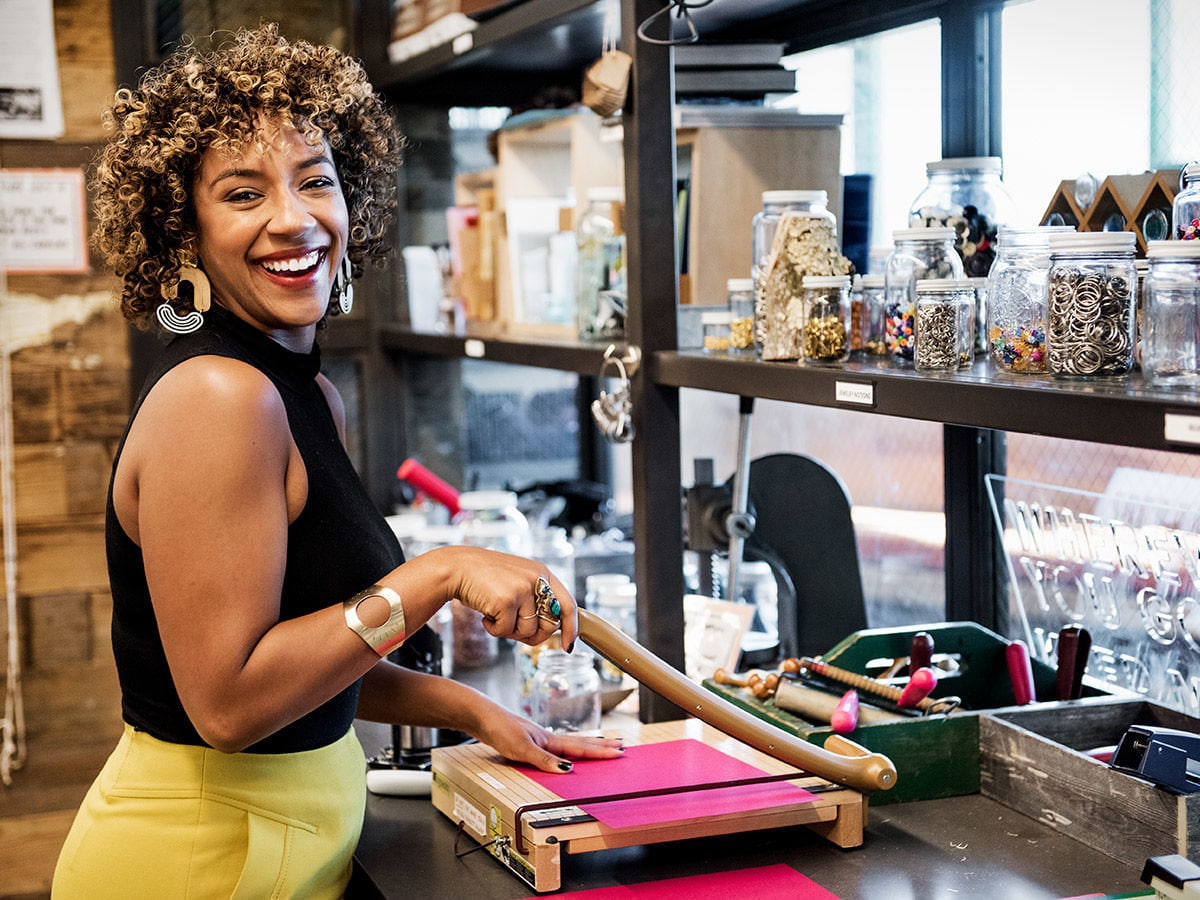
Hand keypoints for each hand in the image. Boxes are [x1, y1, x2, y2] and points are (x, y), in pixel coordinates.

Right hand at [429, 546, 577, 649]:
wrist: (457, 568)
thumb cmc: (486, 579)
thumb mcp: (518, 582)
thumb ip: (535, 600)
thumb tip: (550, 631)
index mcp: (543, 573)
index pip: (567, 604)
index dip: (571, 628)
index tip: (568, 646)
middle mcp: (537, 580)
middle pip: (550, 624)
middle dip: (534, 636)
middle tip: (515, 631)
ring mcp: (522, 589)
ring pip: (527, 631)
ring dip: (510, 631)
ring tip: (496, 615)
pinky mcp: (506, 601)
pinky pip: (506, 631)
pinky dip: (494, 629)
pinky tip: (486, 615)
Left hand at [477, 708, 624, 773]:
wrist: (482, 716)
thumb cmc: (500, 728)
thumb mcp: (522, 748)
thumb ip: (544, 759)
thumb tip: (567, 769)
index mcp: (550, 740)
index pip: (581, 747)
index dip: (601, 752)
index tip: (620, 752)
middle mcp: (548, 738)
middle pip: (581, 743)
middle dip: (602, 746)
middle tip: (621, 745)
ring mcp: (540, 738)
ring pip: (570, 743)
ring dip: (588, 746)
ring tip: (603, 746)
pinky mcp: (530, 740)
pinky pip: (557, 746)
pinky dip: (569, 749)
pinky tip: (566, 751)